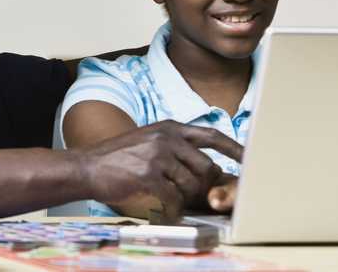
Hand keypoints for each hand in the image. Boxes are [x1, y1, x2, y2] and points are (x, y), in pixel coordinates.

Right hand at [75, 120, 242, 220]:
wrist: (87, 166)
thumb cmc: (120, 157)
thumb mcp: (149, 139)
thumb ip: (175, 146)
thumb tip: (205, 166)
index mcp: (171, 127)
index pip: (212, 135)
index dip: (234, 147)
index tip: (249, 158)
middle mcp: (168, 137)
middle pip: (206, 167)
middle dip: (204, 185)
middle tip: (193, 195)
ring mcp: (158, 155)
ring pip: (192, 185)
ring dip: (185, 198)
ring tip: (169, 198)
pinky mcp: (149, 175)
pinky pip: (174, 198)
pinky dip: (172, 209)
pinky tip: (163, 209)